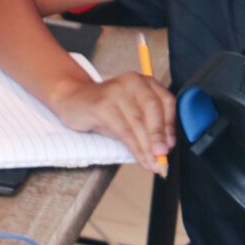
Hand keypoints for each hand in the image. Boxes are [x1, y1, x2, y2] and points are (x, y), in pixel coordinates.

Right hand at [51, 72, 174, 170]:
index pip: (166, 101)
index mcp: (144, 81)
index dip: (170, 126)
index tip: (171, 145)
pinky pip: (123, 130)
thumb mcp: (131, 113)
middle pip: (153, 109)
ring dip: (147, 147)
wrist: (73, 100)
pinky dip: (134, 147)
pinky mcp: (102, 105)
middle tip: (163, 156)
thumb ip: (148, 127)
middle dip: (159, 136)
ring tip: (153, 163)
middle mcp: (131, 81)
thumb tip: (165, 149)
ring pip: (138, 122)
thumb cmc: (106, 109)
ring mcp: (115, 91)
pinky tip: (140, 158)